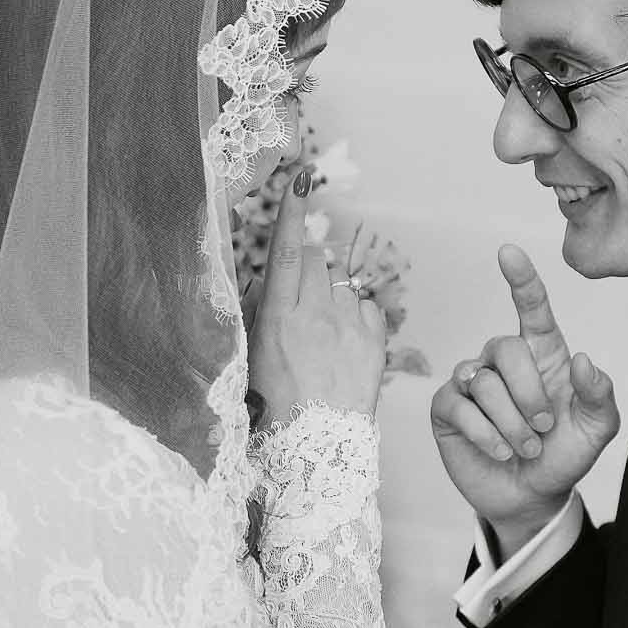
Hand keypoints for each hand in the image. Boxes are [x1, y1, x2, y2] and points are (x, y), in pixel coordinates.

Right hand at [247, 167, 386, 424]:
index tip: (299, 177)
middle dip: (304, 271)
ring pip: (340, 283)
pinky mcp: (375, 341)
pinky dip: (356, 318)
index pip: (283, 250)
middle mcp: (315, 315)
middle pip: (313, 260)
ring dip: (331, 297)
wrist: (319, 450)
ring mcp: (349, 326)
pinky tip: (345, 345)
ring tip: (323, 337)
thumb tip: (270, 279)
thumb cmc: (276, 409)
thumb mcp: (252, 359)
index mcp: (277, 318)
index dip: (290, 211)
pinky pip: (366, 307)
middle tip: (299, 308)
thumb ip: (260, 313)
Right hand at [430, 245, 618, 545]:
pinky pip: (459, 405)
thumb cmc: (564, 455)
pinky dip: (486, 433)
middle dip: (529, 392)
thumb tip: (582, 360)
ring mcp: (472, 383)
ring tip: (526, 448)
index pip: (530, 308)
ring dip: (511, 423)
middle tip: (544, 428)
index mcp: (542, 354)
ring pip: (483, 382)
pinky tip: (499, 450)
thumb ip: (599, 394)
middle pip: (505, 348)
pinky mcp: (447, 409)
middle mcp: (503, 361)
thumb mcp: (597, 429)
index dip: (521, 279)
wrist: (532, 498)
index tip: (508, 252)